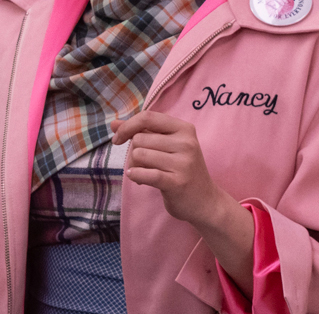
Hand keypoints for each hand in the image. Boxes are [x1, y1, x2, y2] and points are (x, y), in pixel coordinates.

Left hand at [113, 111, 226, 225]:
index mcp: (184, 129)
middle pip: (139, 138)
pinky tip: (138, 180)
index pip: (148, 117)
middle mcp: (186, 142)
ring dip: (134, 167)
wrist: (204, 201)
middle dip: (133, 153)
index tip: (117, 139)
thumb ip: (142, 132)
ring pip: (139, 155)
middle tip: (141, 166)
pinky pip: (144, 173)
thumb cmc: (181, 171)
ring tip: (144, 174)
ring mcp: (183, 162)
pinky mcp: (176, 182)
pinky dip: (135, 176)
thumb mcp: (167, 147)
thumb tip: (114, 123)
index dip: (127, 126)